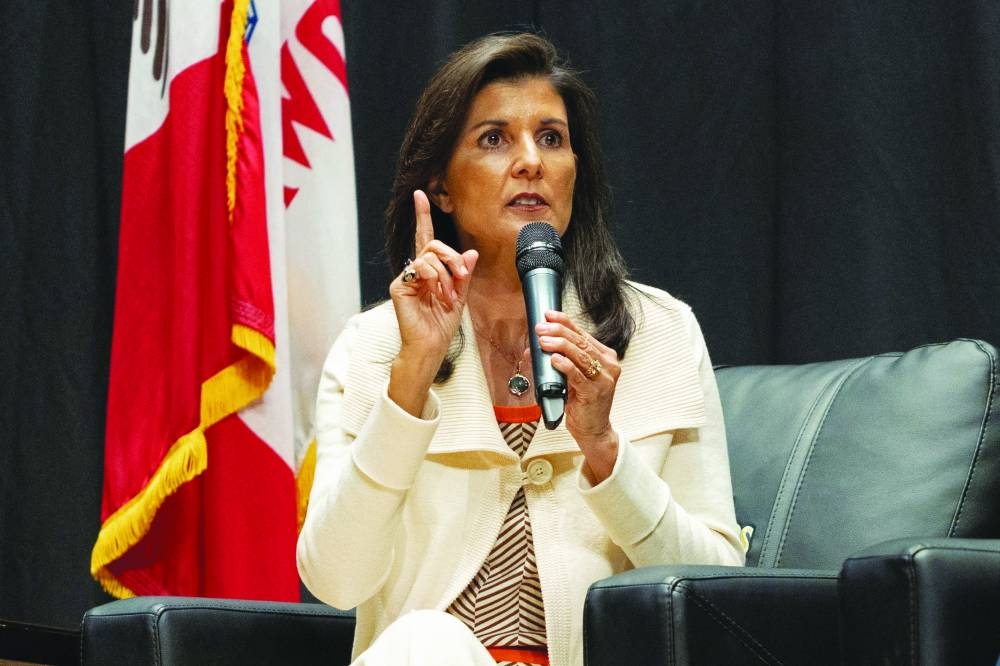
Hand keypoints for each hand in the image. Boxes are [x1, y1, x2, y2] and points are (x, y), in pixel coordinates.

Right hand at [388, 190, 477, 414]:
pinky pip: (421, 268)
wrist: (431, 346)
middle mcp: (415, 271)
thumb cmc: (441, 325)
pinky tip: (439, 295)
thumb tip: (470, 252)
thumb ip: (464, 274)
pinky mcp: (400, 286)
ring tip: (449, 295)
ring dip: (447, 274)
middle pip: (433, 245)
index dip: (422, 216)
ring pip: (429, 255)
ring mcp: (406, 278)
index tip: (420, 195)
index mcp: (428, 271)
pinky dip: (436, 280)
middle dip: (452, 256)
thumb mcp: (460, 296)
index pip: (426, 239)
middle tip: (461, 274)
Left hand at [536, 311, 620, 481]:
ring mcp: (604, 379)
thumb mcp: (571, 377)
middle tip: (540, 328)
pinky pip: (578, 375)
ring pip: (580, 355)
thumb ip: (557, 360)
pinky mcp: (595, 393)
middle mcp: (608, 365)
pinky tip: (554, 359)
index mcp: (605, 356)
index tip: (548, 315)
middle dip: (558, 332)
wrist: (593, 429)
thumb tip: (532, 349)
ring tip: (543, 341)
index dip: (565, 322)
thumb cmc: (582, 402)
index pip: (583, 333)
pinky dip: (565, 365)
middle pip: (581, 341)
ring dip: (559, 345)